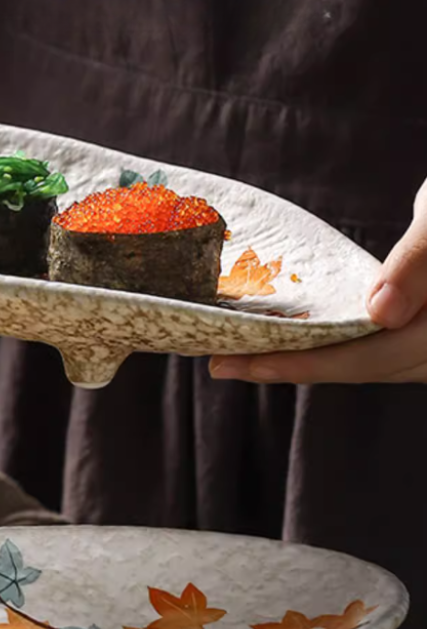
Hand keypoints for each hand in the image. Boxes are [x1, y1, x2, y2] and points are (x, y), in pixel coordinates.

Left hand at [210, 179, 426, 383]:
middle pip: (366, 367)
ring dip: (315, 361)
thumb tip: (381, 314)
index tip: (241, 364)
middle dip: (293, 367)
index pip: (370, 357)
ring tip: (248, 357)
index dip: (303, 365)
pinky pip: (385, 348)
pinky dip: (343, 346)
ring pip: (377, 363)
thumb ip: (422, 261)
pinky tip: (300, 337)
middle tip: (222, 364)